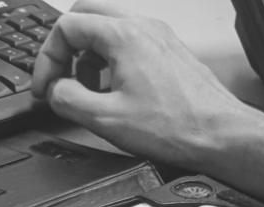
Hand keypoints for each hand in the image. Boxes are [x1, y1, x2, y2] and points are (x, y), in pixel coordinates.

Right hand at [32, 0, 253, 166]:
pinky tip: (113, 91)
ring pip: (107, 28)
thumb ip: (68, 100)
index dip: (47, 59)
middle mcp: (142, 27)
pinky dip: (110, 60)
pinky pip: (128, 43)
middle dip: (65, 48)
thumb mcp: (106, 120)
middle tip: (60, 78)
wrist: (218, 134)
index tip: (46, 87)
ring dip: (87, 54)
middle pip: (86, 15)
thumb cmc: (174, 127)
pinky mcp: (167, 52)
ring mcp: (157, 37)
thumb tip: (55, 91)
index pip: (66, 27)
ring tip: (88, 90)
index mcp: (124, 36)